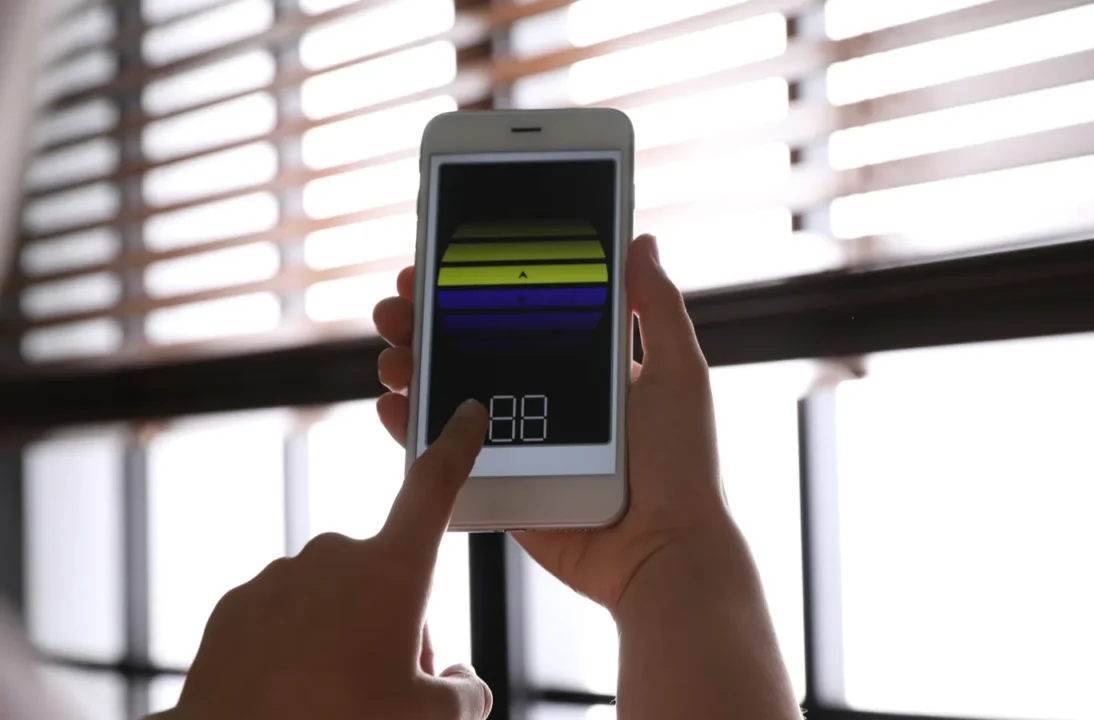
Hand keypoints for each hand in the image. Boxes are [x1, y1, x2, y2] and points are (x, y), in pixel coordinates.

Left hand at [163, 402, 494, 719]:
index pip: (434, 487)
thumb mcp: (429, 717)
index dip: (456, 446)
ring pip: (335, 601)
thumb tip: (459, 682)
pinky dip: (296, 649)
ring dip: (345, 637)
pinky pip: (285, 618)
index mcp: (391, 569)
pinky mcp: (238, 605)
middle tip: (389, 682)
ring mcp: (281, 577)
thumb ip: (465, 692)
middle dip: (398, 621)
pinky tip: (292, 693)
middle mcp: (335, 557)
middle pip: (388, 576)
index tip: (466, 413)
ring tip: (335, 696)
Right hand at [372, 234, 735, 610]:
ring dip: (412, 365)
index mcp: (587, 368)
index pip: (520, 313)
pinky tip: (393, 403)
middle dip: (428, 320)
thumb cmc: (682, 465)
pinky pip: (446, 452)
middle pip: (473, 348)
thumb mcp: (679, 372)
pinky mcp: (500, 485)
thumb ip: (658, 307)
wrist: (663, 552)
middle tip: (399, 303)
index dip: (478, 286)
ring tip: (392, 350)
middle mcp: (548, 399)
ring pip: (450, 394)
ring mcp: (519, 442)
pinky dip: (413, 427)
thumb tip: (640, 242)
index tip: (441, 262)